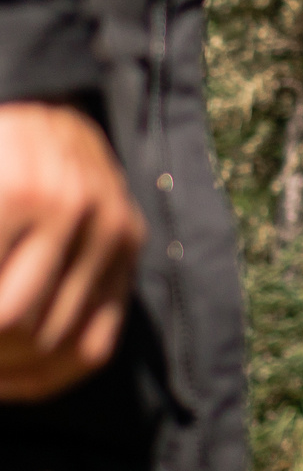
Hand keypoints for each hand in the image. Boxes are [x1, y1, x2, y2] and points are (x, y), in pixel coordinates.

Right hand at [0, 103, 141, 399]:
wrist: (21, 86)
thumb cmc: (26, 164)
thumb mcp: (67, 220)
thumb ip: (68, 279)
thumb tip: (46, 366)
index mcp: (123, 243)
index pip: (86, 351)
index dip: (32, 384)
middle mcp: (110, 227)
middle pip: (46, 341)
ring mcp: (68, 208)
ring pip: (16, 321)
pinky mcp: (22, 195)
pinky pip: (1, 294)